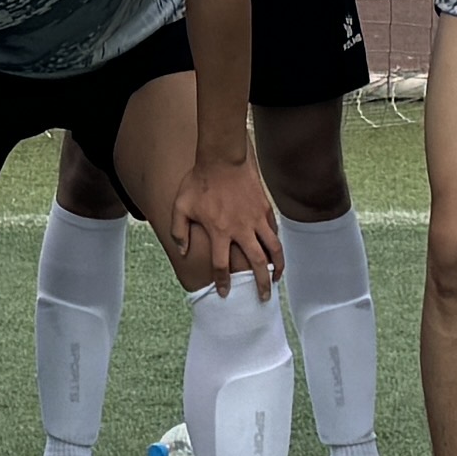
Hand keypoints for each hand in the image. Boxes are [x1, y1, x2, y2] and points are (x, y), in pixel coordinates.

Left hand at [159, 154, 282, 296]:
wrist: (222, 158)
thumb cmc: (199, 181)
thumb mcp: (181, 206)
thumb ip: (179, 231)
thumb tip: (182, 251)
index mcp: (219, 232)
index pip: (222, 266)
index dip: (223, 282)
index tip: (224, 293)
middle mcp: (241, 229)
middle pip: (256, 263)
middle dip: (261, 284)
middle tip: (263, 297)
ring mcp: (256, 219)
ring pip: (273, 248)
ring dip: (277, 267)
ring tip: (277, 279)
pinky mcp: (264, 208)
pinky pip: (274, 230)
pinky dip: (276, 244)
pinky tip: (275, 251)